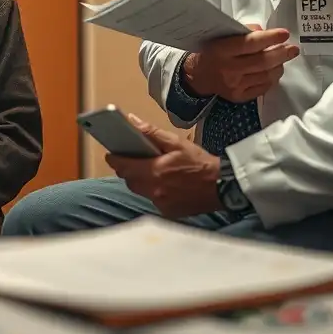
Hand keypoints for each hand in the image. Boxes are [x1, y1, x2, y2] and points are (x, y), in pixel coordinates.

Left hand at [106, 115, 220, 218]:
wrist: (222, 186)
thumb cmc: (199, 162)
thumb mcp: (176, 142)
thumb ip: (151, 133)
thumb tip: (132, 121)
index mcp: (154, 172)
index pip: (123, 167)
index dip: (114, 159)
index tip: (111, 153)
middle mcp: (154, 190)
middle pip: (129, 180)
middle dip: (127, 170)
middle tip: (131, 160)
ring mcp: (160, 203)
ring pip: (140, 191)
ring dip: (140, 180)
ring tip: (149, 169)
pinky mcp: (168, 212)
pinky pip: (153, 199)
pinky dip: (153, 190)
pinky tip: (163, 183)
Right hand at [183, 25, 297, 102]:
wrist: (198, 76)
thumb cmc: (212, 50)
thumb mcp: (222, 36)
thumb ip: (243, 32)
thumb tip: (265, 32)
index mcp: (222, 50)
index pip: (250, 43)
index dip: (270, 38)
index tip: (284, 33)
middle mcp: (228, 69)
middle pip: (262, 61)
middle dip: (282, 54)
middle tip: (293, 49)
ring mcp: (234, 85)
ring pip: (266, 76)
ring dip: (279, 66)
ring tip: (282, 59)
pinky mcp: (239, 97)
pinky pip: (263, 88)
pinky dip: (272, 79)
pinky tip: (273, 71)